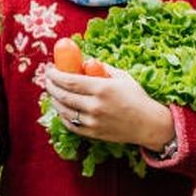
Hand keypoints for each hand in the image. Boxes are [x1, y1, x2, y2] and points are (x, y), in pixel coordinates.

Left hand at [42, 63, 174, 150]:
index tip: (50, 69)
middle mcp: (95, 106)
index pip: (69, 80)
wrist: (148, 124)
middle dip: (51, 86)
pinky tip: (62, 108)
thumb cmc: (136, 97)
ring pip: (64, 111)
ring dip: (54, 100)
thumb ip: (102, 68)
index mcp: (102, 88)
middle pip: (63, 95)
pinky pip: (70, 125)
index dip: (55, 75)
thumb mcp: (121, 77)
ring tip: (53, 93)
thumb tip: (84, 62)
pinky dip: (63, 116)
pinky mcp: (93, 133)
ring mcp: (93, 121)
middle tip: (48, 80)